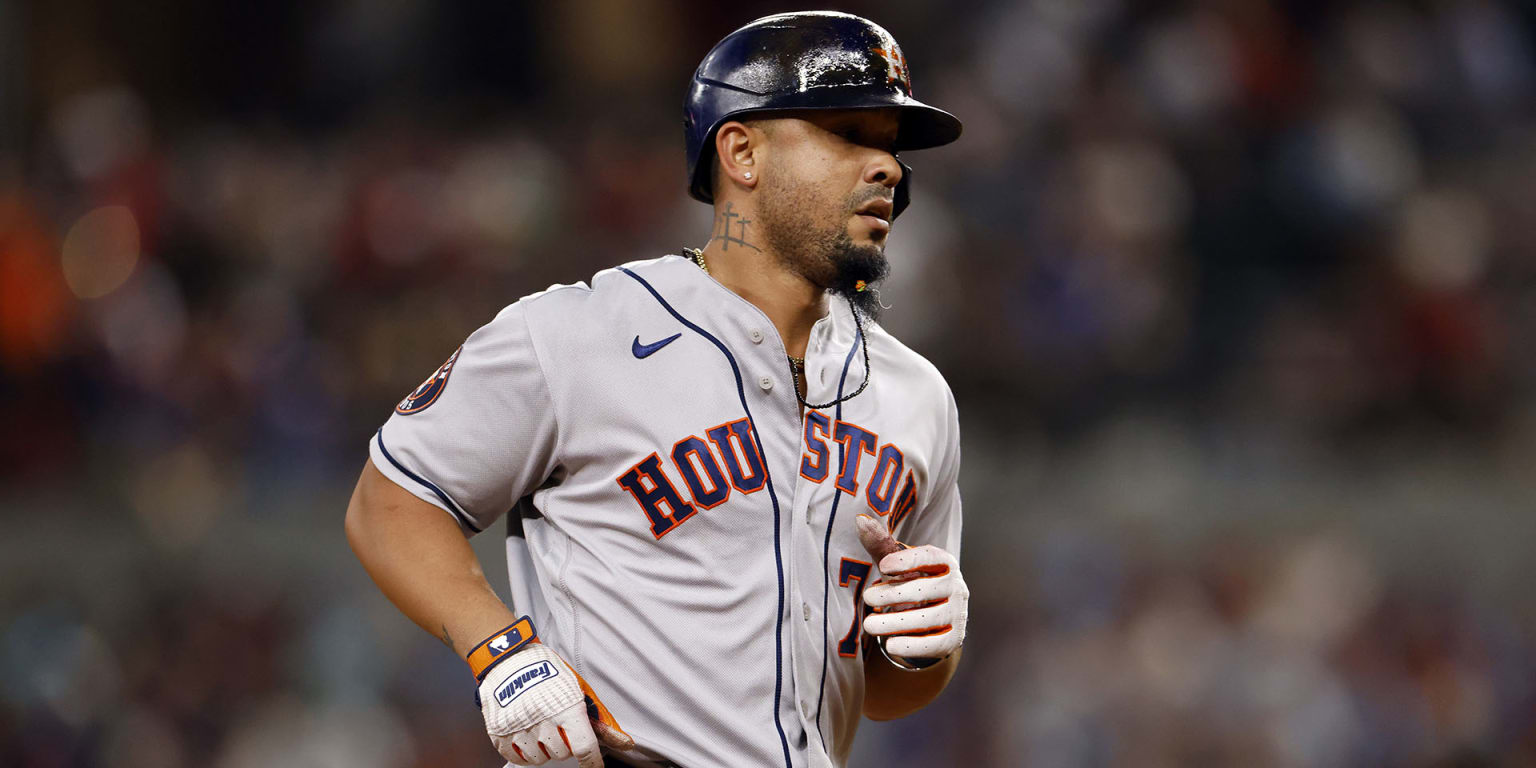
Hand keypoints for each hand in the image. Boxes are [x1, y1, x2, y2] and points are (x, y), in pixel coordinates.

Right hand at [469, 618, 633, 766]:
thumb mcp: (578, 691)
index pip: (584, 748)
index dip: (591, 762)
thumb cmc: (547, 671)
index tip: (594, 766)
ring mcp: (518, 727)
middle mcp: (542, 719)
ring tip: (542, 728)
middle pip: (561, 754)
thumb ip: (600, 722)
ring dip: (544, 750)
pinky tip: (527, 735)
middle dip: (564, 745)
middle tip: (559, 727)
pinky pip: (516, 757)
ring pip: (538, 759)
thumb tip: (625, 743)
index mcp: (566, 707)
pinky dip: (524, 753)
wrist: (509, 658)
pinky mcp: (498, 732)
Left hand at [855, 514, 968, 661]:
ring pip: (930, 618)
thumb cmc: (910, 582)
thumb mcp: (895, 564)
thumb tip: (859, 520)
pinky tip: (890, 646)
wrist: (930, 618)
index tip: (883, 566)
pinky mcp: (955, 638)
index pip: (930, 556)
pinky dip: (913, 646)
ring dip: (897, 622)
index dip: (908, 560)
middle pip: (927, 589)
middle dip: (895, 594)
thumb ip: (880, 544)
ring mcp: (958, 613)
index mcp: (944, 561)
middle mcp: (956, 585)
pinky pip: (936, 644)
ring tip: (869, 625)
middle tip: (867, 597)